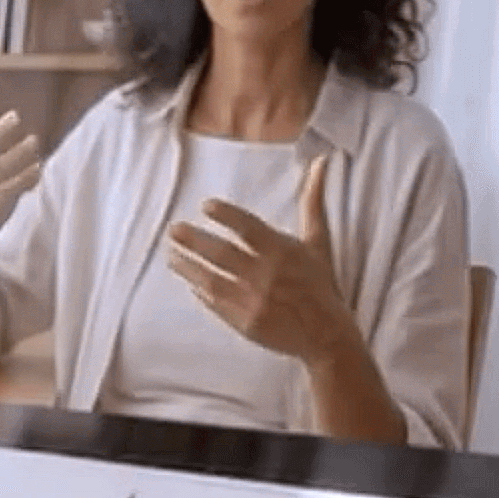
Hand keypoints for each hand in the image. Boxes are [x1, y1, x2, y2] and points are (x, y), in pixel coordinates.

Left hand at [165, 149, 362, 363]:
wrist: (327, 335)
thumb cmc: (321, 284)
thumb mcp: (318, 242)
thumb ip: (312, 203)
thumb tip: (320, 163)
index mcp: (283, 252)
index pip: (249, 228)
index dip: (226, 215)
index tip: (205, 206)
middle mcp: (266, 275)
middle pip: (222, 254)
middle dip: (193, 240)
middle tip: (172, 229)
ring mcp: (254, 301)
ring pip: (211, 280)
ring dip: (188, 267)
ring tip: (171, 256)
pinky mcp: (246, 324)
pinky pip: (216, 304)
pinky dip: (201, 293)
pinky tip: (190, 283)